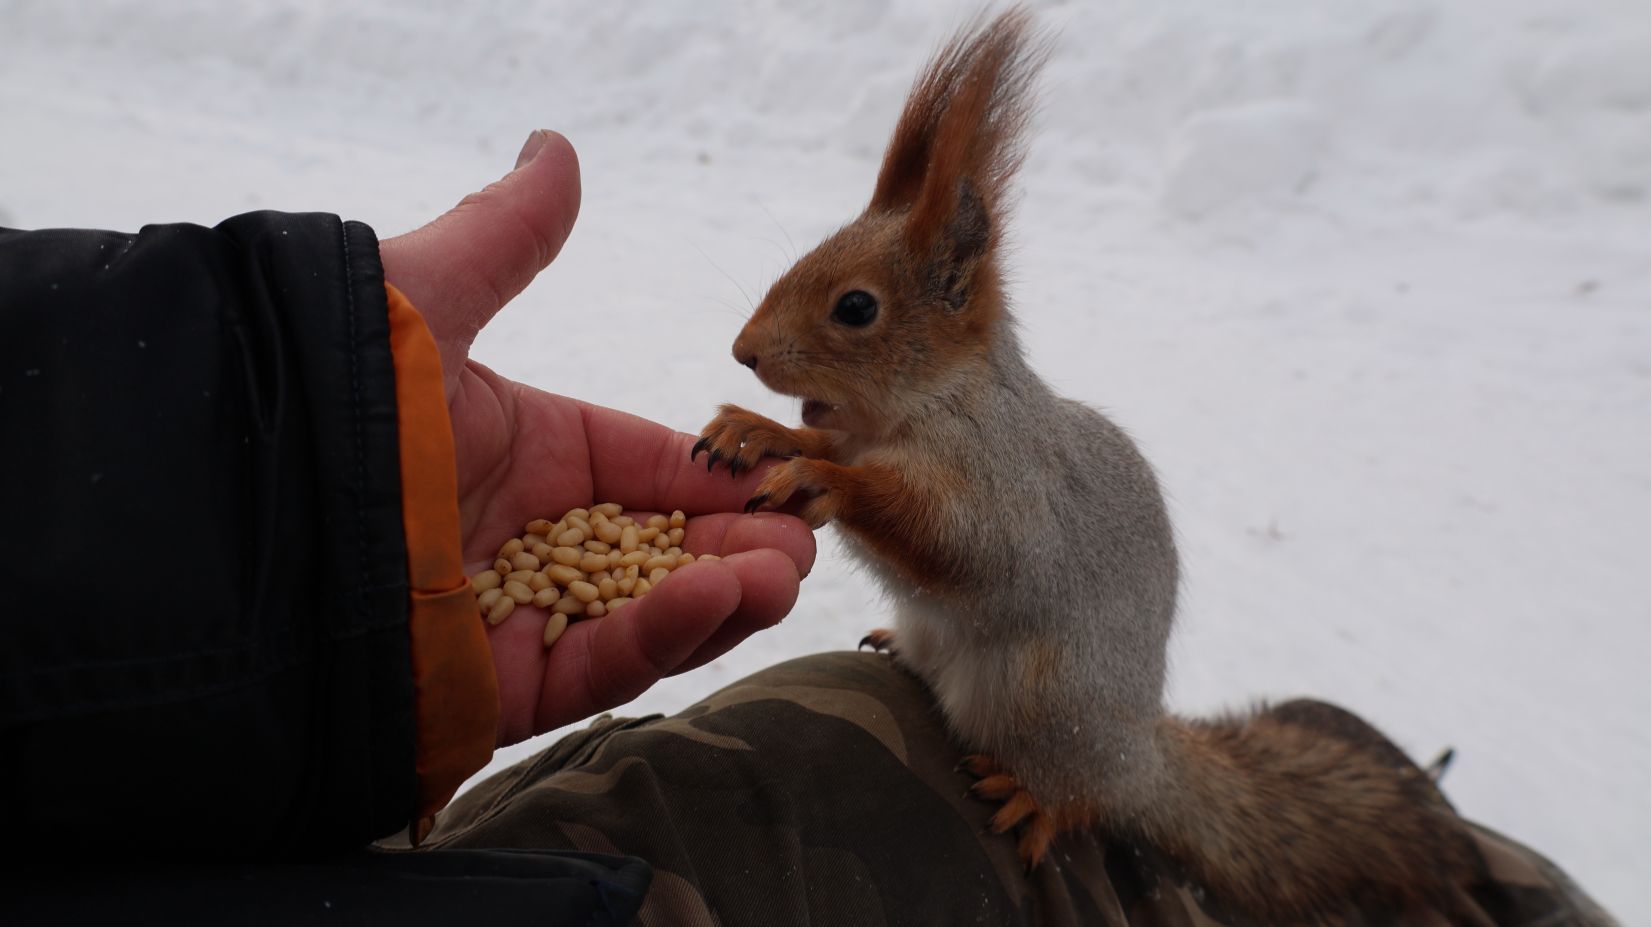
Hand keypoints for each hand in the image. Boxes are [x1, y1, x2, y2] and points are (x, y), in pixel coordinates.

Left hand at [380, 131, 815, 745]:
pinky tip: (718, 596)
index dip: (714, 473)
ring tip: (786, 570)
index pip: (644, 466)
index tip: (779, 472)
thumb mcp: (425, 299)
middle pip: (660, 548)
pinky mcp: (495, 688)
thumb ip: (504, 238)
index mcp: (519, 451)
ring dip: (724, 594)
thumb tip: (555, 149)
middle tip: (807, 535)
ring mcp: (514, 615)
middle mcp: (522, 536)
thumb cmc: (333, 396)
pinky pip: (594, 664)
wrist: (238, 513)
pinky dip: (661, 636)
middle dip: (741, 543)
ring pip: (645, 614)